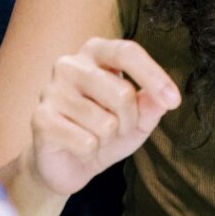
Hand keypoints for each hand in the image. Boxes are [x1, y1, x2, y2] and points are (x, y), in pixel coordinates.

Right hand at [25, 37, 180, 196]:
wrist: (67, 163)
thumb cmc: (106, 131)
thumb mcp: (137, 119)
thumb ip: (151, 104)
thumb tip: (165, 99)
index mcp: (96, 52)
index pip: (128, 52)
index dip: (154, 76)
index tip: (174, 101)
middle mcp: (70, 64)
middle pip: (122, 92)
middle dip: (130, 120)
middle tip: (117, 128)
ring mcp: (51, 90)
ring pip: (105, 121)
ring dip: (108, 137)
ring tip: (95, 135)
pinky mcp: (40, 118)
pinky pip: (85, 141)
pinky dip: (90, 150)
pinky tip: (78, 145)